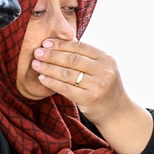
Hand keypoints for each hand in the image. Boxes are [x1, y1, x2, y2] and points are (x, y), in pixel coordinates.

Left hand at [31, 38, 151, 153]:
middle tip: (37, 52)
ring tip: (36, 64)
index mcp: (107, 59)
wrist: (117, 112)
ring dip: (48, 68)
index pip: (80, 47)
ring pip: (67, 73)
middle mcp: (104, 70)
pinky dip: (51, 82)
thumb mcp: (102, 68)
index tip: (46, 42)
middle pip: (72, 59)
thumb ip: (86, 56)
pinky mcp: (89, 98)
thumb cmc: (104, 87)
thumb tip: (61, 41)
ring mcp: (98, 85)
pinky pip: (65, 88)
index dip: (61, 44)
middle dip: (52, 55)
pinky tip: (42, 78)